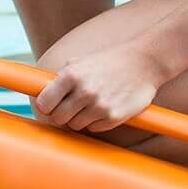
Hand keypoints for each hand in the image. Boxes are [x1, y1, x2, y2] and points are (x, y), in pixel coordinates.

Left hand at [34, 44, 162, 133]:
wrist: (145, 61)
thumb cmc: (110, 61)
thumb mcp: (81, 61)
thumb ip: (61, 78)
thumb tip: (42, 95)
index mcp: (72, 75)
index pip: (44, 103)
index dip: (46, 105)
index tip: (50, 105)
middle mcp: (84, 91)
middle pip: (58, 118)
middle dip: (62, 114)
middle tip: (71, 106)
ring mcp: (99, 106)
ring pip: (75, 125)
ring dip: (80, 118)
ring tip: (91, 104)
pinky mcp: (113, 117)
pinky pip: (94, 128)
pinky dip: (96, 121)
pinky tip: (105, 107)